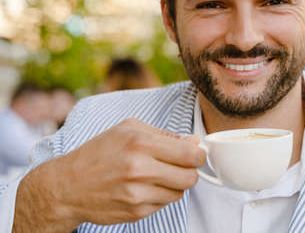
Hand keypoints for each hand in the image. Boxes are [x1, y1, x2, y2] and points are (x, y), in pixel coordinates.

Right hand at [13, 118, 205, 231]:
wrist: (68, 186)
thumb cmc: (98, 153)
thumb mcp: (128, 129)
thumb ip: (164, 134)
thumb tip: (193, 142)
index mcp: (140, 143)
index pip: (190, 154)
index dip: (199, 155)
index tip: (196, 154)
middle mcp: (140, 169)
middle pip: (190, 177)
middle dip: (189, 171)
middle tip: (179, 166)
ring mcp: (138, 194)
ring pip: (179, 193)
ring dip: (174, 184)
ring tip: (156, 175)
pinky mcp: (136, 212)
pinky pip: (164, 204)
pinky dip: (160, 195)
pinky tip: (144, 187)